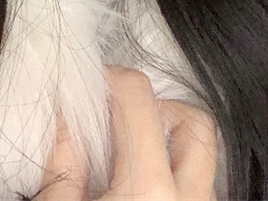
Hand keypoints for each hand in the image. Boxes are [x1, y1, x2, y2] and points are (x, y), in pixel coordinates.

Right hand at [39, 64, 218, 199]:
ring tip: (129, 155)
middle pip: (193, 121)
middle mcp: (187, 200)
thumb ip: (65, 158)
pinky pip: (198, 185)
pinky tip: (139, 186)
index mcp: (148, 190)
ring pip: (202, 156)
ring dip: (169, 142)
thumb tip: (68, 108)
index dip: (110, 79)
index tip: (89, 86)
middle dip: (157, 107)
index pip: (140, 98)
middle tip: (118, 120)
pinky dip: (174, 171)